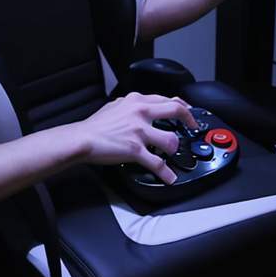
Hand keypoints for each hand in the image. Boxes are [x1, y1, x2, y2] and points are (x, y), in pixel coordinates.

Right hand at [74, 93, 197, 183]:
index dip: (181, 105)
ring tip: (174, 154)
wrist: (82, 138)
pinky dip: (166, 173)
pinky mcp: (136, 150)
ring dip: (175, 149)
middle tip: (193, 127)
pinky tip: (170, 177)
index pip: (165, 98)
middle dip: (189, 119)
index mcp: (137, 101)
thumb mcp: (115, 105)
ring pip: (171, 139)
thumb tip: (138, 106)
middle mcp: (141, 113)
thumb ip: (130, 105)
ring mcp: (140, 131)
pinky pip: (157, 163)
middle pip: (176, 110)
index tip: (187, 111)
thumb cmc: (96, 125)